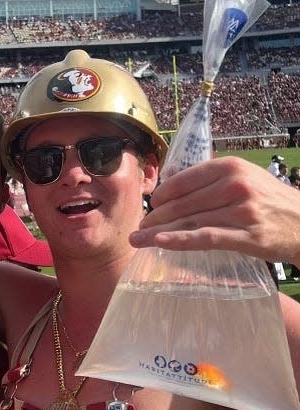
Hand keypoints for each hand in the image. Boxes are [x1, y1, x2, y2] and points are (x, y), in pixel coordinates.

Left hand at [130, 157, 299, 263]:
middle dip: (157, 217)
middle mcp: (234, 185)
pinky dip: (180, 240)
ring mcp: (240, 210)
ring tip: (139, 240)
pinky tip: (161, 243)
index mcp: (230, 166)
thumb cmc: (270, 201)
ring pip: (190, 220)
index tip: (152, 206)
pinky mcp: (246, 235)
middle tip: (139, 228)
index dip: (162, 194)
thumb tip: (173, 183)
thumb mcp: (245, 177)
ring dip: (159, 231)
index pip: (183, 179)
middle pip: (183, 202)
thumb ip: (213, 178)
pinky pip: (206, 238)